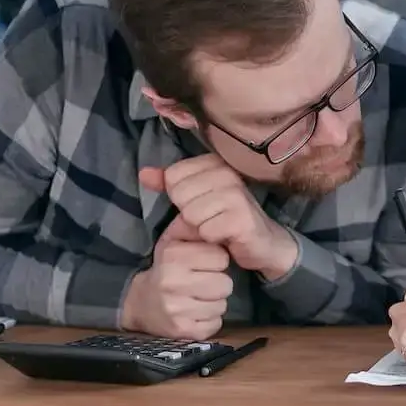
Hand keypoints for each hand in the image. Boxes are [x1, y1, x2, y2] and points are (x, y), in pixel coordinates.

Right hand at [120, 220, 232, 339]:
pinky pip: (215, 325)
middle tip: (202, 283)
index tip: (204, 264)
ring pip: (221, 306)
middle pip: (225, 285)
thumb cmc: (166, 268)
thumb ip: (196, 230)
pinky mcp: (182, 331)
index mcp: (172, 256)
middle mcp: (172, 282)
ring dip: (214, 303)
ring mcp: (176, 309)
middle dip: (218, 283)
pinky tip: (194, 313)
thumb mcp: (175, 242)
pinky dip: (209, 320)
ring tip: (197, 298)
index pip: (221, 258)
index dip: (216, 261)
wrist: (139, 303)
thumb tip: (222, 223)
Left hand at [140, 155, 295, 275]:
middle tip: (210, 218)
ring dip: (200, 228)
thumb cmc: (225, 218)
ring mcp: (237, 195)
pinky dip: (212, 239)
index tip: (202, 203)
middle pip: (180, 195)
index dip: (181, 198)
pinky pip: (206, 230)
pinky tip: (226, 237)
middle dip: (189, 214)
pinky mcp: (242, 218)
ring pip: (191, 214)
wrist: (261, 242)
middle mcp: (227, 173)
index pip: (173, 177)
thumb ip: (168, 184)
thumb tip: (143, 174)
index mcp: (214, 163)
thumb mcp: (194, 197)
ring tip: (217, 227)